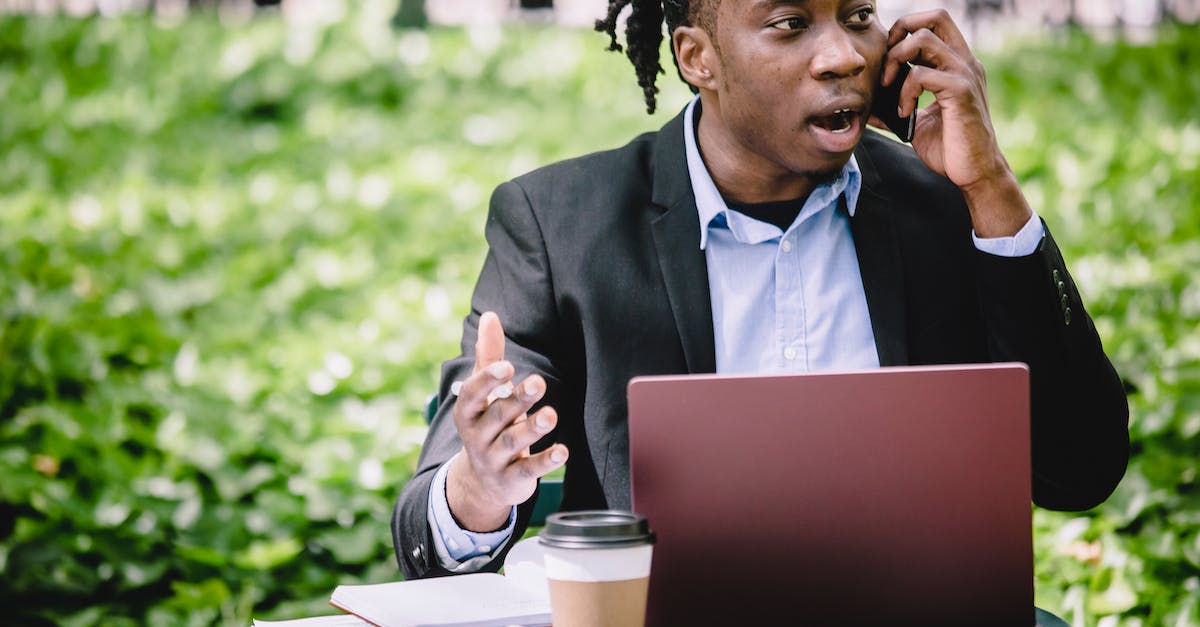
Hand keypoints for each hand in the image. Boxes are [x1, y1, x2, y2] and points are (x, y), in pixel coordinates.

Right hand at [445, 311, 568, 531]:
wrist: (483, 482)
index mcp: (467, 412)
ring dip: (532, 428)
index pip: (472, 395)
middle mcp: (476, 437)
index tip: (507, 367)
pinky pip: (528, 470)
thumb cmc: (488, 424)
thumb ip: (489, 356)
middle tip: (539, 382)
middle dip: (518, 400)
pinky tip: (563, 451)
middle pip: (498, 416)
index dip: (487, 381)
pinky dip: (545, 461)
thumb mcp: (484, 393)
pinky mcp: (512, 480)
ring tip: (551, 414)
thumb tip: (490, 316)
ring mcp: (493, 460)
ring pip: (513, 443)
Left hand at [875, 10, 1031, 236]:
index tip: (887, 60)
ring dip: (896, 60)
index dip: (904, 31)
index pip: (933, 23)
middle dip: (901, 32)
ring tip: (888, 87)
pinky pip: (922, 74)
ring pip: (924, 39)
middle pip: (935, 16)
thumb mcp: (915, 123)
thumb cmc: (949, 148)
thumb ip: (894, 108)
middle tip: (886, 65)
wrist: (974, 173)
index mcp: (956, 63)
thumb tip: (866, 107)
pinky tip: (904, 112)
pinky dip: (904, 90)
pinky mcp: (961, 92)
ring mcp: (965, 74)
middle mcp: (964, 61)